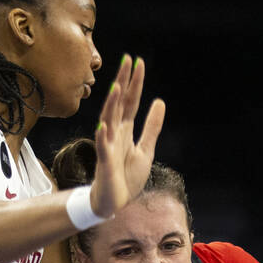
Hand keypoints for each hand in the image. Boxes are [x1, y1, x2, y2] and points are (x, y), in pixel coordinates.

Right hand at [89, 54, 165, 217]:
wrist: (114, 201)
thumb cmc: (127, 177)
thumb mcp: (145, 150)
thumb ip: (152, 127)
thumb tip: (159, 102)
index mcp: (125, 130)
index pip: (130, 101)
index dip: (135, 83)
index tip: (138, 62)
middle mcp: (115, 133)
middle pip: (119, 103)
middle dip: (123, 82)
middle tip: (128, 60)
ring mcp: (108, 146)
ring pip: (108, 120)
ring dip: (112, 104)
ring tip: (117, 87)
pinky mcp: (105, 162)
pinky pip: (102, 148)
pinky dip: (102, 137)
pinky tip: (104, 126)